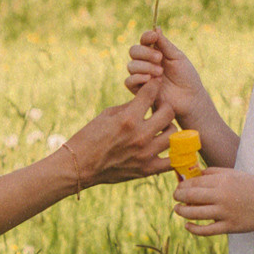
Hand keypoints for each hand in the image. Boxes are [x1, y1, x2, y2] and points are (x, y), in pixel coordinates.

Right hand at [58, 76, 176, 187]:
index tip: (155, 84)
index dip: (154, 85)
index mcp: (128, 118)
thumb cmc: (90, 137)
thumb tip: (147, 98)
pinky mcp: (146, 169)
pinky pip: (172, 161)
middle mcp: (140, 135)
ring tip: (161, 129)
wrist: (80, 166)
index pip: (151, 93)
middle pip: (169, 113)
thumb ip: (130, 106)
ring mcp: (145, 154)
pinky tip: (165, 148)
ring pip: (174, 134)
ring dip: (169, 128)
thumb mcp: (107, 115)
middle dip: (164, 107)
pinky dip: (172, 153)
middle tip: (159, 109)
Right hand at [125, 29, 210, 120]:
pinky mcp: (139, 90)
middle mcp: (146, 62)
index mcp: (155, 52)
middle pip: (134, 51)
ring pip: (131, 65)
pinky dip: (137, 78)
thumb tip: (156, 28)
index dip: (146, 37)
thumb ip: (165, 44)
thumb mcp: (177, 57)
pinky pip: (129, 81)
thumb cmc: (186, 77)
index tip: (153, 37)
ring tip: (160, 73)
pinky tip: (150, 79)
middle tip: (160, 59)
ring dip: (145, 67)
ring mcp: (142, 76)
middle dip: (145, 53)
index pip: (144, 40)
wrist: (189, 98)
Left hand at [173, 168, 253, 234]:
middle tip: (176, 197)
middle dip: (178, 197)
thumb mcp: (234, 174)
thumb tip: (194, 174)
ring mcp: (225, 213)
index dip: (182, 185)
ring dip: (182, 212)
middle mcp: (222, 196)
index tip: (179, 188)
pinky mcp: (229, 227)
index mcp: (223, 181)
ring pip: (195, 214)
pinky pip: (206, 230)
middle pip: (191, 196)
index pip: (195, 183)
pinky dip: (193, 229)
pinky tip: (188, 225)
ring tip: (178, 209)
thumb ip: (214, 172)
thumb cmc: (252, 187)